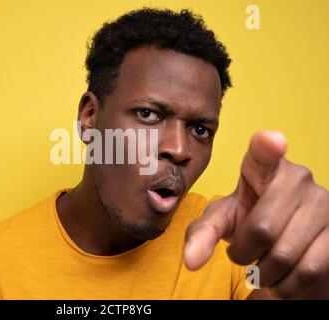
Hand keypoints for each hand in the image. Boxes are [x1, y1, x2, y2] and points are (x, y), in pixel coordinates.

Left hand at [183, 131, 328, 298]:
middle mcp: (298, 177)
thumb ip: (202, 234)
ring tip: (261, 263)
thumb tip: (190, 262)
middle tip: (242, 251)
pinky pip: (307, 271)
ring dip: (264, 272)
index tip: (271, 141)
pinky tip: (280, 276)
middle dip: (243, 252)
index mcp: (262, 167)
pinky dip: (285, 285)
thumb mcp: (222, 221)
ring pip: (284, 255)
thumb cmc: (248, 221)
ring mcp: (323, 203)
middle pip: (262, 229)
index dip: (267, 146)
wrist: (285, 241)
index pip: (264, 153)